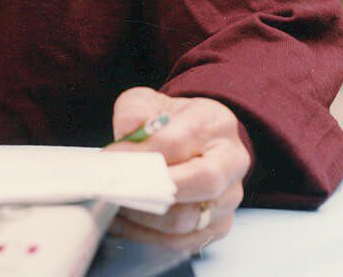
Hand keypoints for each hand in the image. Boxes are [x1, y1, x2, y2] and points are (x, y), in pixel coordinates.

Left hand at [107, 87, 250, 253]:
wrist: (195, 135)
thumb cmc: (171, 119)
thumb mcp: (149, 101)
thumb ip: (135, 111)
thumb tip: (127, 134)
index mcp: (215, 124)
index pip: (178, 141)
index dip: (142, 153)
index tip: (112, 158)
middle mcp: (230, 163)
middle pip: (200, 183)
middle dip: (151, 189)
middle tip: (116, 187)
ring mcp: (228, 198)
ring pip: (189, 218)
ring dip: (146, 216)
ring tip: (115, 204)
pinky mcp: (218, 226)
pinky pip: (184, 241)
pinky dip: (149, 236)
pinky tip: (124, 222)